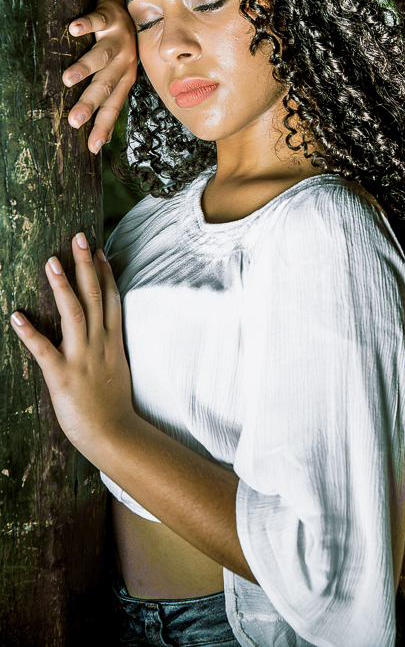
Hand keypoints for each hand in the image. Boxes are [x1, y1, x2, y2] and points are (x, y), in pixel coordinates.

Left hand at [10, 233, 133, 465]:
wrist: (115, 435)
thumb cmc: (114, 406)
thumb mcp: (118, 368)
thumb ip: (109, 346)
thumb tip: (102, 330)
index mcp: (113, 341)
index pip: (112, 298)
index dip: (104, 272)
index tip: (98, 249)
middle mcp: (100, 344)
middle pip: (95, 296)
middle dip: (86, 265)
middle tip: (78, 238)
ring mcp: (82, 358)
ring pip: (74, 314)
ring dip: (62, 287)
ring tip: (51, 262)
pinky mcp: (63, 377)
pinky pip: (44, 351)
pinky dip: (30, 333)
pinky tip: (16, 316)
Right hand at [65, 0, 137, 153]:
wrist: (128, 8)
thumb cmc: (118, 46)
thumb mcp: (117, 71)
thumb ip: (106, 94)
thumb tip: (95, 128)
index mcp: (125, 78)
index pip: (113, 106)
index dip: (104, 126)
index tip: (92, 147)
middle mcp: (125, 62)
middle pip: (106, 85)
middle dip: (90, 104)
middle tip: (74, 119)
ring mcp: (119, 39)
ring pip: (102, 56)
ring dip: (86, 68)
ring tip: (68, 79)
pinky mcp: (111, 16)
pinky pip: (98, 20)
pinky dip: (87, 24)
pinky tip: (74, 29)